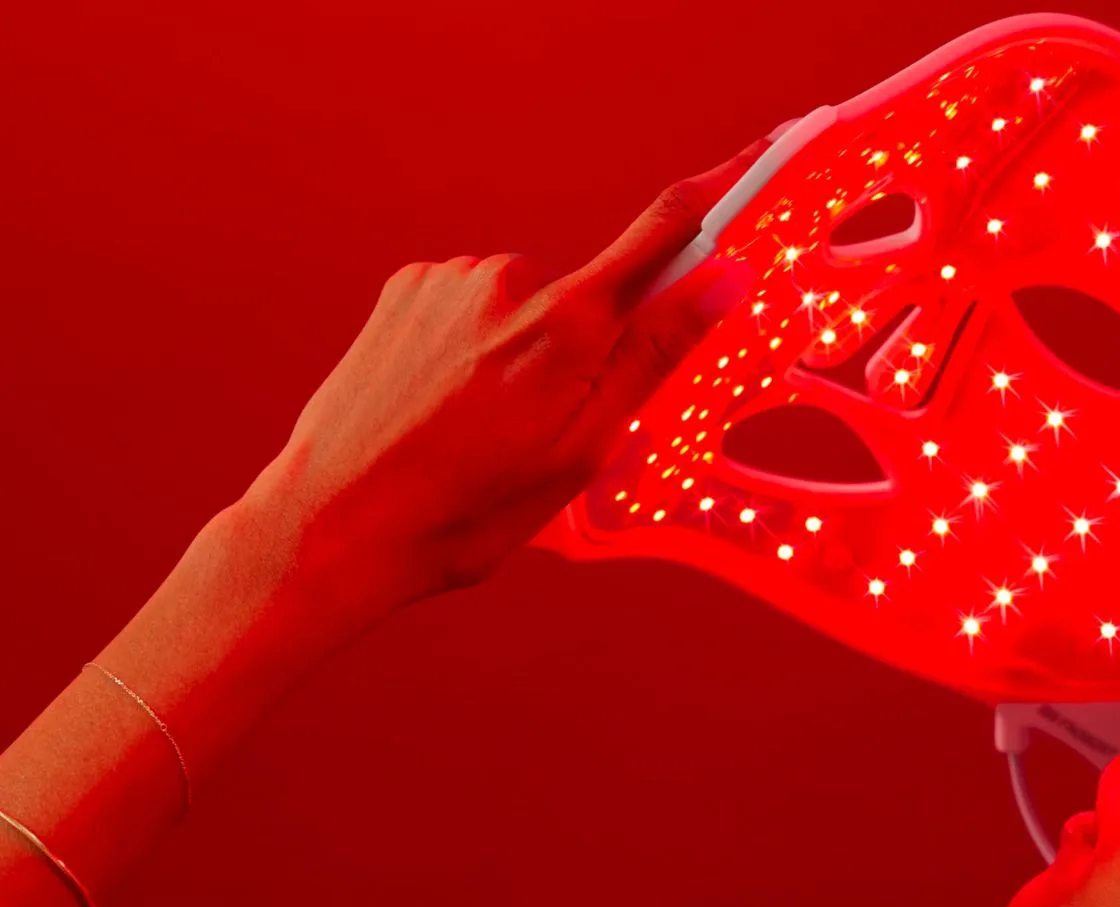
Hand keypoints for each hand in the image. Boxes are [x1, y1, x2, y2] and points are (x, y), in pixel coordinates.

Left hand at [243, 138, 767, 613]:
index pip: (668, 230)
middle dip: (592, 343)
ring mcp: (454, 277)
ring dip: (530, 347)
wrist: (333, 523)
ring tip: (483, 424)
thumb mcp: (584, 449)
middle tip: (549, 426)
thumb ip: (655, 352)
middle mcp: (513, 278)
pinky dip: (481, 342)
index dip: (726, 185)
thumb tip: (728, 275)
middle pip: (595, 291)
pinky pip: (477, 302)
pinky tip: (450, 400)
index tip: (768, 153)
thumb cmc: (466, 510)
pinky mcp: (409, 286)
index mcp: (569, 324)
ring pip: (532, 303)